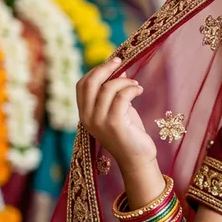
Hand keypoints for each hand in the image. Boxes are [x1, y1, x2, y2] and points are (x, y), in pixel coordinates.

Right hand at [76, 57, 156, 172]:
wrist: (137, 159)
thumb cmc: (129, 134)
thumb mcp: (119, 109)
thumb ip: (115, 92)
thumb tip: (118, 69)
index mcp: (84, 114)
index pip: (82, 85)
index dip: (96, 71)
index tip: (112, 63)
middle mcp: (87, 118)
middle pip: (90, 83)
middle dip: (105, 68)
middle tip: (120, 62)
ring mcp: (99, 121)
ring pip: (108, 88)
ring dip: (124, 81)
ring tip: (136, 85)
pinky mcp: (114, 124)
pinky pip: (121, 97)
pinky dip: (132, 89)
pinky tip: (139, 90)